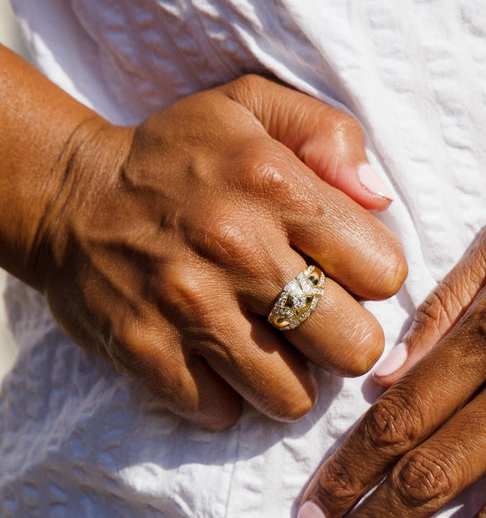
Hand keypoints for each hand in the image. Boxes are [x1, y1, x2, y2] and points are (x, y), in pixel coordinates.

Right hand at [32, 75, 405, 428]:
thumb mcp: (254, 106)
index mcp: (276, 184)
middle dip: (344, 340)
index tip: (342, 271)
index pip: (385, 274)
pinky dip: (225, 395)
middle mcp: (237, 248)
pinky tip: (215, 359)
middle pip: (354, 348)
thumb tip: (379, 199)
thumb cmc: (181, 157)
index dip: (372, 279)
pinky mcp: (144, 352)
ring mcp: (188, 306)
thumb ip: (331, 135)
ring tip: (269, 345)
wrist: (69, 195)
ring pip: (295, 397)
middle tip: (315, 321)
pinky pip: (222, 411)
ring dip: (290, 378)